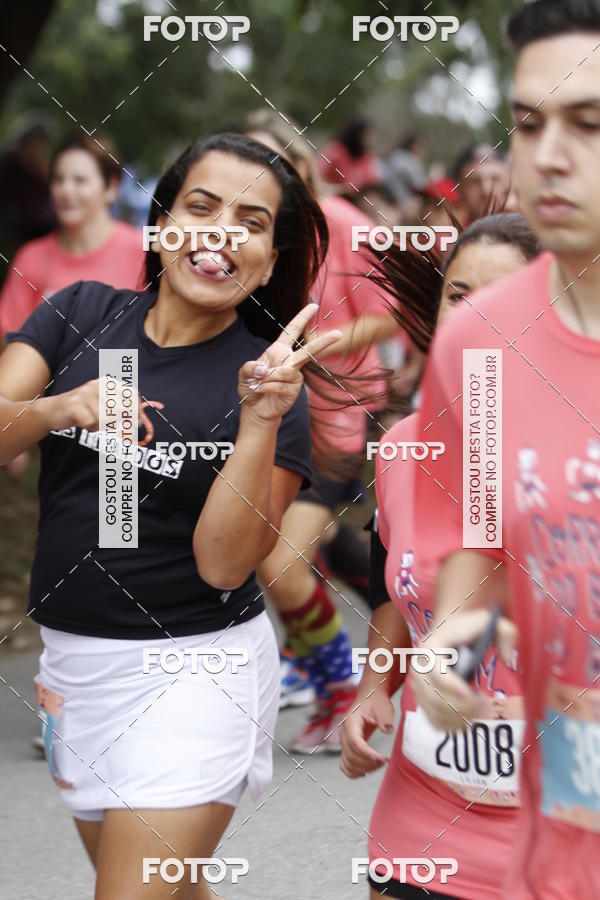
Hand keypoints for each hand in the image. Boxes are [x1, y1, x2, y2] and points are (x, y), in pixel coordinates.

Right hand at [42, 377, 134, 433]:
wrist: (53, 410)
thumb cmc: (83, 409)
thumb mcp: (104, 406)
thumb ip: (122, 410)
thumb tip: (141, 420)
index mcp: (107, 383)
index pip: (131, 393)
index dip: (137, 409)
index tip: (139, 422)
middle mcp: (98, 385)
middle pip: (120, 410)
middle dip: (118, 422)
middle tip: (110, 426)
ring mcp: (85, 394)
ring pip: (105, 419)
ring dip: (100, 426)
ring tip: (92, 421)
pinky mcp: (74, 405)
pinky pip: (90, 423)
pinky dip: (89, 427)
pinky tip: (82, 422)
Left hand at [238, 303, 340, 423]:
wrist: (255, 407)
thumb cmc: (251, 386)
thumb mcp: (244, 373)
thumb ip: (251, 367)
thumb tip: (264, 370)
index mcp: (279, 350)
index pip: (292, 331)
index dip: (302, 317)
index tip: (314, 306)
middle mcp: (290, 361)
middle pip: (309, 351)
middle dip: (324, 342)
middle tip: (339, 334)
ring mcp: (295, 376)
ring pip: (283, 372)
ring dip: (265, 378)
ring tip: (256, 383)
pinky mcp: (294, 390)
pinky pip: (279, 385)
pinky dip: (265, 387)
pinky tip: (260, 390)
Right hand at [339, 689, 393, 777]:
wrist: (369, 698)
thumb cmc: (377, 702)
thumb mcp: (383, 706)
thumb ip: (385, 717)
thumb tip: (387, 730)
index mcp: (351, 721)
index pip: (354, 742)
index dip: (367, 754)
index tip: (382, 759)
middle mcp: (344, 732)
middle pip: (351, 755)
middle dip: (369, 763)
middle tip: (385, 760)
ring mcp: (344, 741)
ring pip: (348, 763)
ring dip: (364, 768)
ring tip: (380, 763)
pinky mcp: (347, 747)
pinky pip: (345, 765)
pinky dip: (353, 772)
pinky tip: (365, 772)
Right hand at [410, 609, 517, 733]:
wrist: (452, 632)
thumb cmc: (472, 628)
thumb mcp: (491, 621)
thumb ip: (505, 632)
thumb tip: (507, 659)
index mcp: (431, 645)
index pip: (434, 669)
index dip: (451, 685)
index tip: (473, 694)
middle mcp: (419, 665)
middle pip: (432, 695)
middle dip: (459, 707)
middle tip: (482, 707)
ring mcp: (418, 683)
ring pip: (432, 710)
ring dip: (456, 717)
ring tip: (477, 713)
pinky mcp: (421, 698)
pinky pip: (432, 718)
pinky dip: (449, 725)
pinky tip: (466, 720)